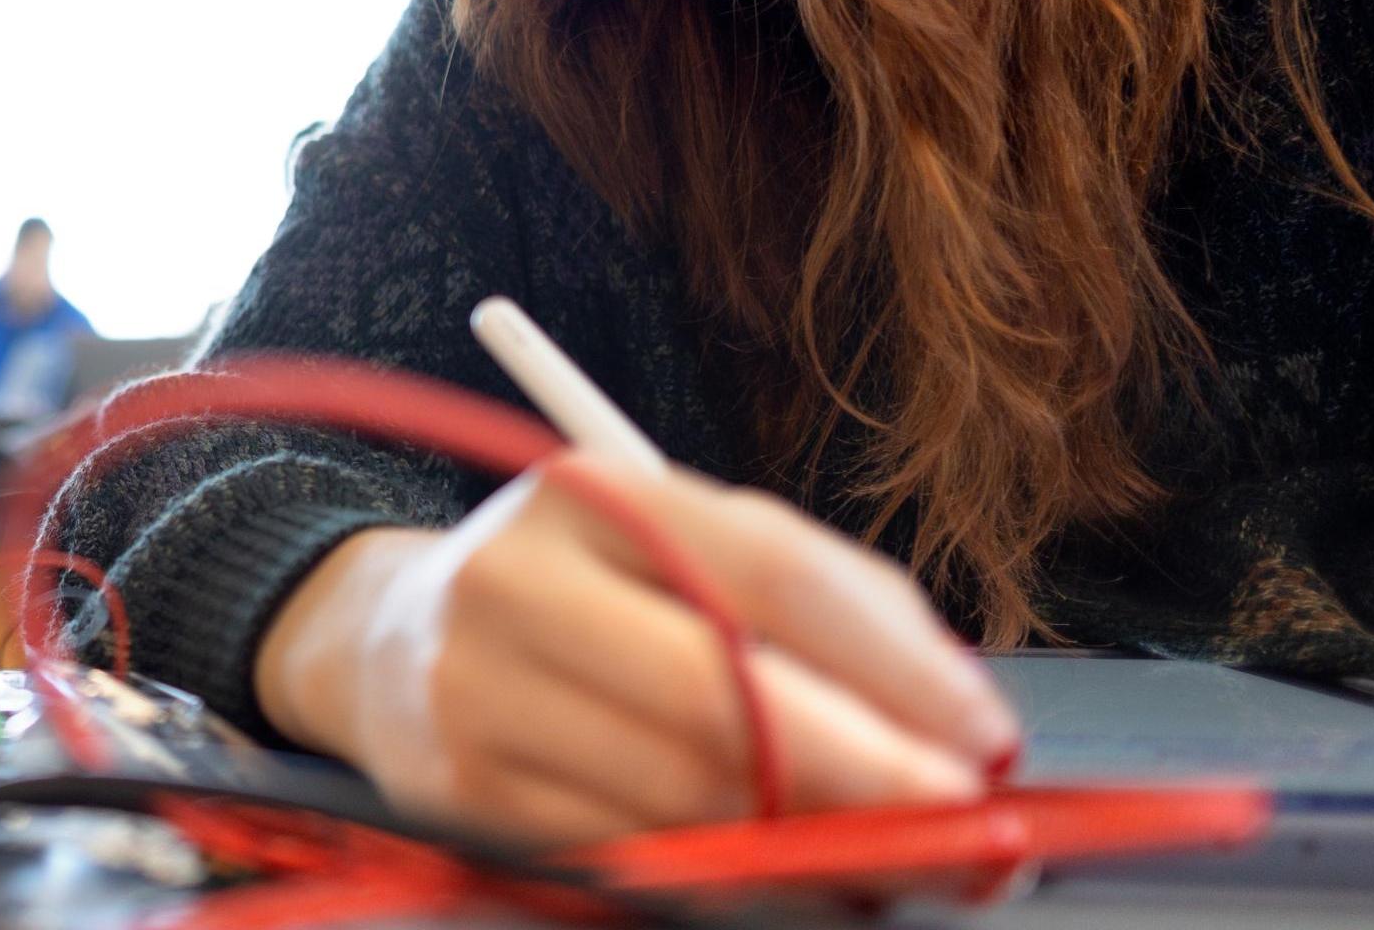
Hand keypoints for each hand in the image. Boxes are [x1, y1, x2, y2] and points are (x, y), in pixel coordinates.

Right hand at [253, 452, 1019, 849]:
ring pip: (683, 796)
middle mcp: (520, 583)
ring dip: (810, 848)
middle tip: (963, 827)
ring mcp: (480, 693)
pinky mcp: (462, 793)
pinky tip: (785, 876)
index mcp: (594, 493)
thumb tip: (957, 718)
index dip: (894, 663)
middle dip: (865, 774)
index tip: (984, 735)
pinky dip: (727, 881)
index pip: (770, 570)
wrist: (389, 639)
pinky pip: (630, 858)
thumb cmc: (589, 593)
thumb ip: (821, 607)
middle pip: (721, 693)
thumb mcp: (683, 551)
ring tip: (891, 863)